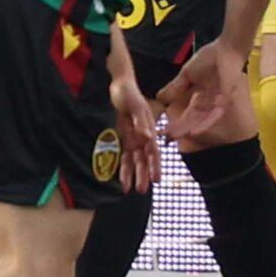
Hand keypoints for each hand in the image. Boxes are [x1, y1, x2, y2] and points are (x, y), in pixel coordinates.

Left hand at [110, 72, 159, 192]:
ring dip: (133, 174)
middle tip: (142, 190)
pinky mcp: (124, 137)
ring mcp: (134, 138)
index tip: (156, 179)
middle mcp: (143, 137)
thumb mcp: (134, 105)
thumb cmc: (128, 93)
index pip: (153, 151)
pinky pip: (124, 154)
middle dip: (143, 174)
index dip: (155, 165)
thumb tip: (146, 136)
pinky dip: (123, 166)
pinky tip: (121, 178)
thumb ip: (140, 121)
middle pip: (144, 159)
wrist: (119, 86)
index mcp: (149, 129)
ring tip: (130, 190)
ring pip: (134, 160)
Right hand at [155, 38, 251, 147]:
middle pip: (194, 120)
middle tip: (168, 138)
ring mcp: (217, 102)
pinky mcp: (225, 99)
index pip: (187, 114)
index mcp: (201, 98)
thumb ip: (176, 87)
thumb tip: (160, 98)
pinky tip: (195, 131)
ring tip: (179, 136)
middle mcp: (209, 103)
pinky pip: (215, 114)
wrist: (225, 49)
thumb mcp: (186, 74)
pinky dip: (205, 123)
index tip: (164, 131)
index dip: (176, 123)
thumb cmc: (209, 59)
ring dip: (191, 129)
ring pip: (203, 120)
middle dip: (181, 129)